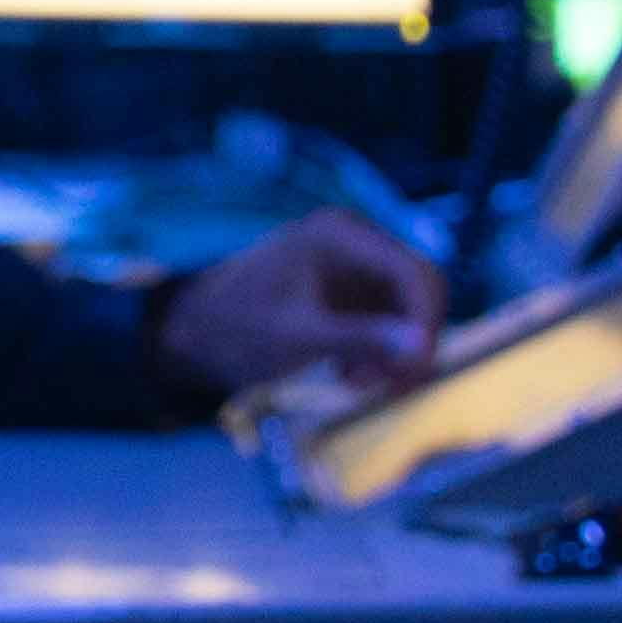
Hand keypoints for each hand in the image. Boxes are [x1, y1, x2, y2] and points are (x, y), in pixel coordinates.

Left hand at [156, 209, 443, 399]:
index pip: (413, 273)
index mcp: (342, 235)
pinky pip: (386, 320)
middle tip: (393, 388)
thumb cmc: (237, 327)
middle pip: (418, 289)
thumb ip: (361, 339)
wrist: (195, 331)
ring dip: (394, 352)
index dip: (426, 322)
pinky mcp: (349, 291)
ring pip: (406, 309)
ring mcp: (354, 265)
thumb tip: (421, 347)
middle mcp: (355, 241)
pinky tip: (349, 376)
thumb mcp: (299, 337)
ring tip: (356, 384)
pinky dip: (378, 351)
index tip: (417, 369)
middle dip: (412, 340)